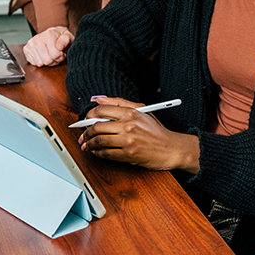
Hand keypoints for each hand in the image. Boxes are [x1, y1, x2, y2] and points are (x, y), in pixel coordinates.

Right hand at [22, 26, 73, 66]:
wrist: (51, 33)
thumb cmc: (60, 37)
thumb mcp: (68, 37)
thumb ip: (65, 41)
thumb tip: (59, 47)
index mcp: (49, 34)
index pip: (55, 55)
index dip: (61, 57)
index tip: (62, 52)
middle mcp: (37, 38)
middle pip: (47, 61)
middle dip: (54, 60)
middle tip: (56, 55)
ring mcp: (30, 44)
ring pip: (40, 63)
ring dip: (47, 62)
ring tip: (50, 55)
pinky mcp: (26, 49)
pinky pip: (34, 63)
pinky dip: (40, 62)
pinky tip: (43, 56)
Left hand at [78, 97, 200, 172]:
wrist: (171, 148)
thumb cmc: (156, 130)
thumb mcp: (142, 109)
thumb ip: (119, 102)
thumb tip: (98, 99)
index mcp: (130, 112)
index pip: (101, 111)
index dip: (89, 115)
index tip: (85, 120)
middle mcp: (128, 125)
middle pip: (97, 126)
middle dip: (85, 132)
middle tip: (82, 135)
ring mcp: (128, 141)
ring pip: (99, 141)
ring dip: (89, 144)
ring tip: (86, 144)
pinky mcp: (128, 155)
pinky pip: (106, 154)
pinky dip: (98, 153)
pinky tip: (97, 152)